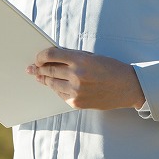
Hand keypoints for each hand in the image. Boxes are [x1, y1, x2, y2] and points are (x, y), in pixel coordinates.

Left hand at [26, 48, 145, 109]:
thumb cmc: (110, 68)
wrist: (128, 87)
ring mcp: (76, 90)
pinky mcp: (77, 103)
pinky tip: (54, 86)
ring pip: (52, 84)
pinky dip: (56, 89)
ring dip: (44, 80)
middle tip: (31, 68)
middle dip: (38, 69)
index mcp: (80, 59)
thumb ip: (71, 57)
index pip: (51, 55)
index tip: (37, 57)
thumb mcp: (91, 57)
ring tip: (39, 77)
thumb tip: (51, 58)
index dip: (41, 56)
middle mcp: (77, 75)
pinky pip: (60, 94)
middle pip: (49, 70)